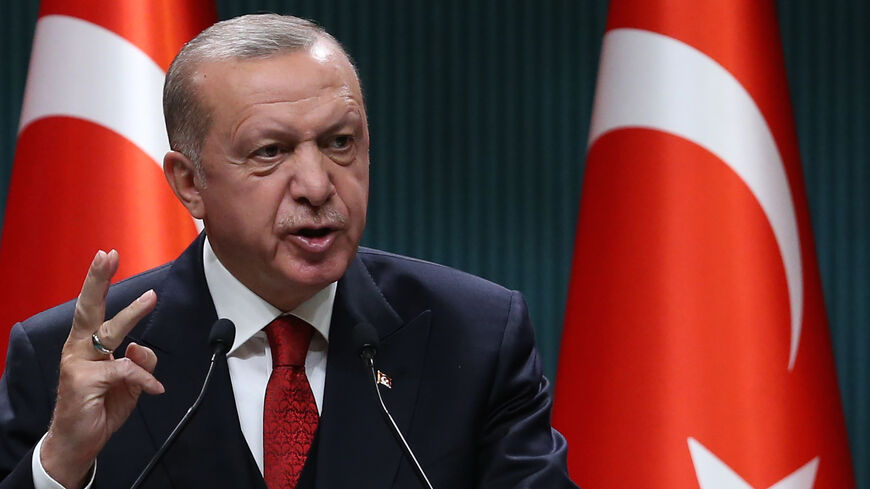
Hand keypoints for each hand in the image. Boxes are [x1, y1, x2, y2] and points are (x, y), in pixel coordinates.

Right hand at [41, 250, 163, 488]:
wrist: (78, 443)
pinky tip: (155, 389)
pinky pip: (126, 370)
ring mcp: (78, 365)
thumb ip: (138, 362)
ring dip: (132, 313)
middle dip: (98, 279)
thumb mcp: (129, 383)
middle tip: (108, 255)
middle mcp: (78, 349)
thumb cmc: (100, 407)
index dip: (99, 281)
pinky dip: (145, 378)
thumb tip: (141, 346)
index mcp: (86, 345)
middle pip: (88, 308)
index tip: (107, 255)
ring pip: (110, 332)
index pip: (93, 307)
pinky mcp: (83, 382)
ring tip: (150, 297)